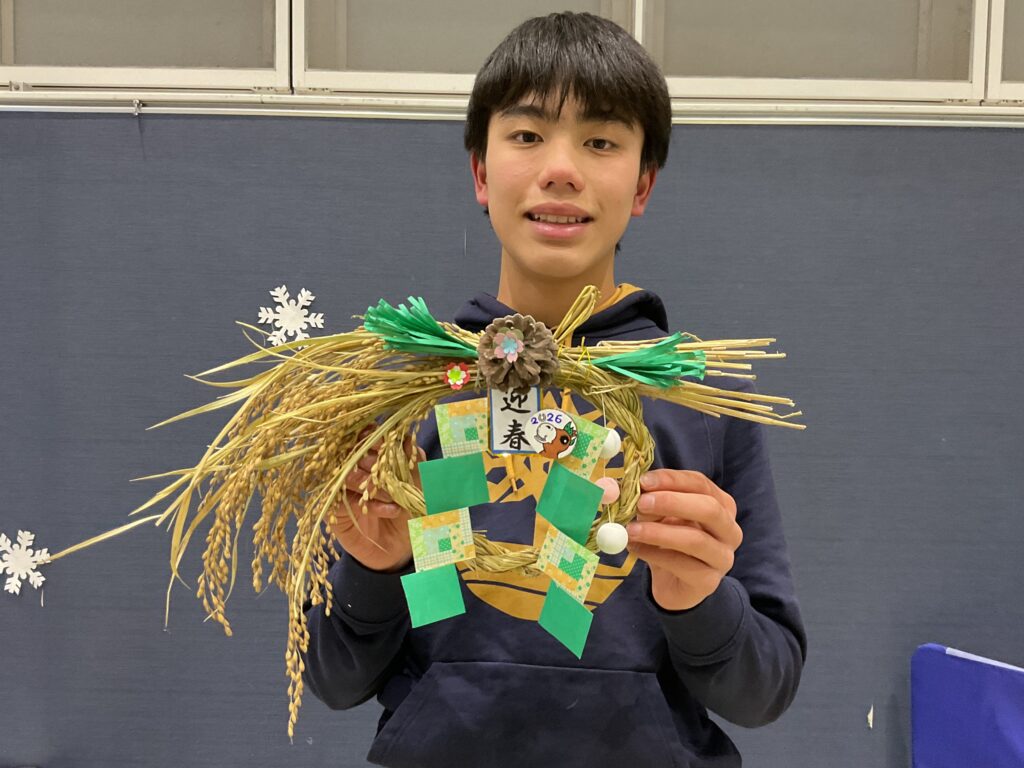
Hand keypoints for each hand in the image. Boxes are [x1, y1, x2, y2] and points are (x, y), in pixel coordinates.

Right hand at [329, 428, 424, 572]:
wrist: (398, 546)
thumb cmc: (408, 510)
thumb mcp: (418, 486)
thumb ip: (414, 462)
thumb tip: (408, 440)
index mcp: (371, 454)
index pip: (366, 435)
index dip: (375, 435)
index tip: (390, 442)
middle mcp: (352, 467)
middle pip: (355, 452)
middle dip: (377, 462)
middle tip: (396, 476)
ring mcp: (341, 487)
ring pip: (349, 474)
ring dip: (375, 484)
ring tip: (396, 496)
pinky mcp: (335, 509)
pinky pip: (348, 501)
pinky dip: (372, 504)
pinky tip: (392, 510)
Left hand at [626, 469, 741, 611]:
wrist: (673, 583)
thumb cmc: (670, 542)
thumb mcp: (661, 516)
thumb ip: (652, 502)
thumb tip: (635, 491)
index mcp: (721, 505)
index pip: (701, 484)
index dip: (672, 480)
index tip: (644, 480)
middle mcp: (729, 530)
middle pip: (708, 509)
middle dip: (672, 502)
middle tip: (641, 503)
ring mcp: (723, 557)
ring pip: (696, 540)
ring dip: (659, 532)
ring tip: (631, 530)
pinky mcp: (709, 582)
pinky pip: (682, 565)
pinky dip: (654, 554)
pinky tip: (635, 548)